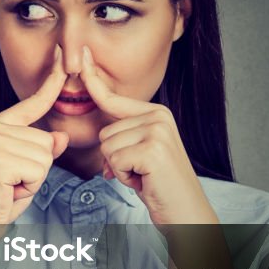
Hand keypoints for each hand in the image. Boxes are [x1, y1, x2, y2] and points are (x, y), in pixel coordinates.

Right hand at [0, 44, 69, 233]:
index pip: (32, 102)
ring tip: (11, 186)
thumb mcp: (26, 169)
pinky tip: (10, 189)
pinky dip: (30, 186)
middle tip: (14, 182)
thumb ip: (41, 149)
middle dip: (38, 168)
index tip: (60, 56)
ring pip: (44, 155)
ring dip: (34, 178)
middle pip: (46, 140)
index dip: (50, 81)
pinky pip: (39, 169)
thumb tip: (59, 137)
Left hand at [81, 46, 217, 227]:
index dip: (94, 78)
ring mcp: (157, 131)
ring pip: (107, 147)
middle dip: (116, 159)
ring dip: (120, 169)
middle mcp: (159, 116)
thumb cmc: (160, 186)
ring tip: (144, 176)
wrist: (187, 214)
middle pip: (104, 132)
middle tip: (141, 171)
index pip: (114, 97)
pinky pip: (114, 161)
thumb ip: (125, 137)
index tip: (81, 54)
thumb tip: (104, 136)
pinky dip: (124, 178)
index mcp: (156, 113)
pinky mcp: (152, 150)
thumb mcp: (141, 154)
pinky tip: (145, 181)